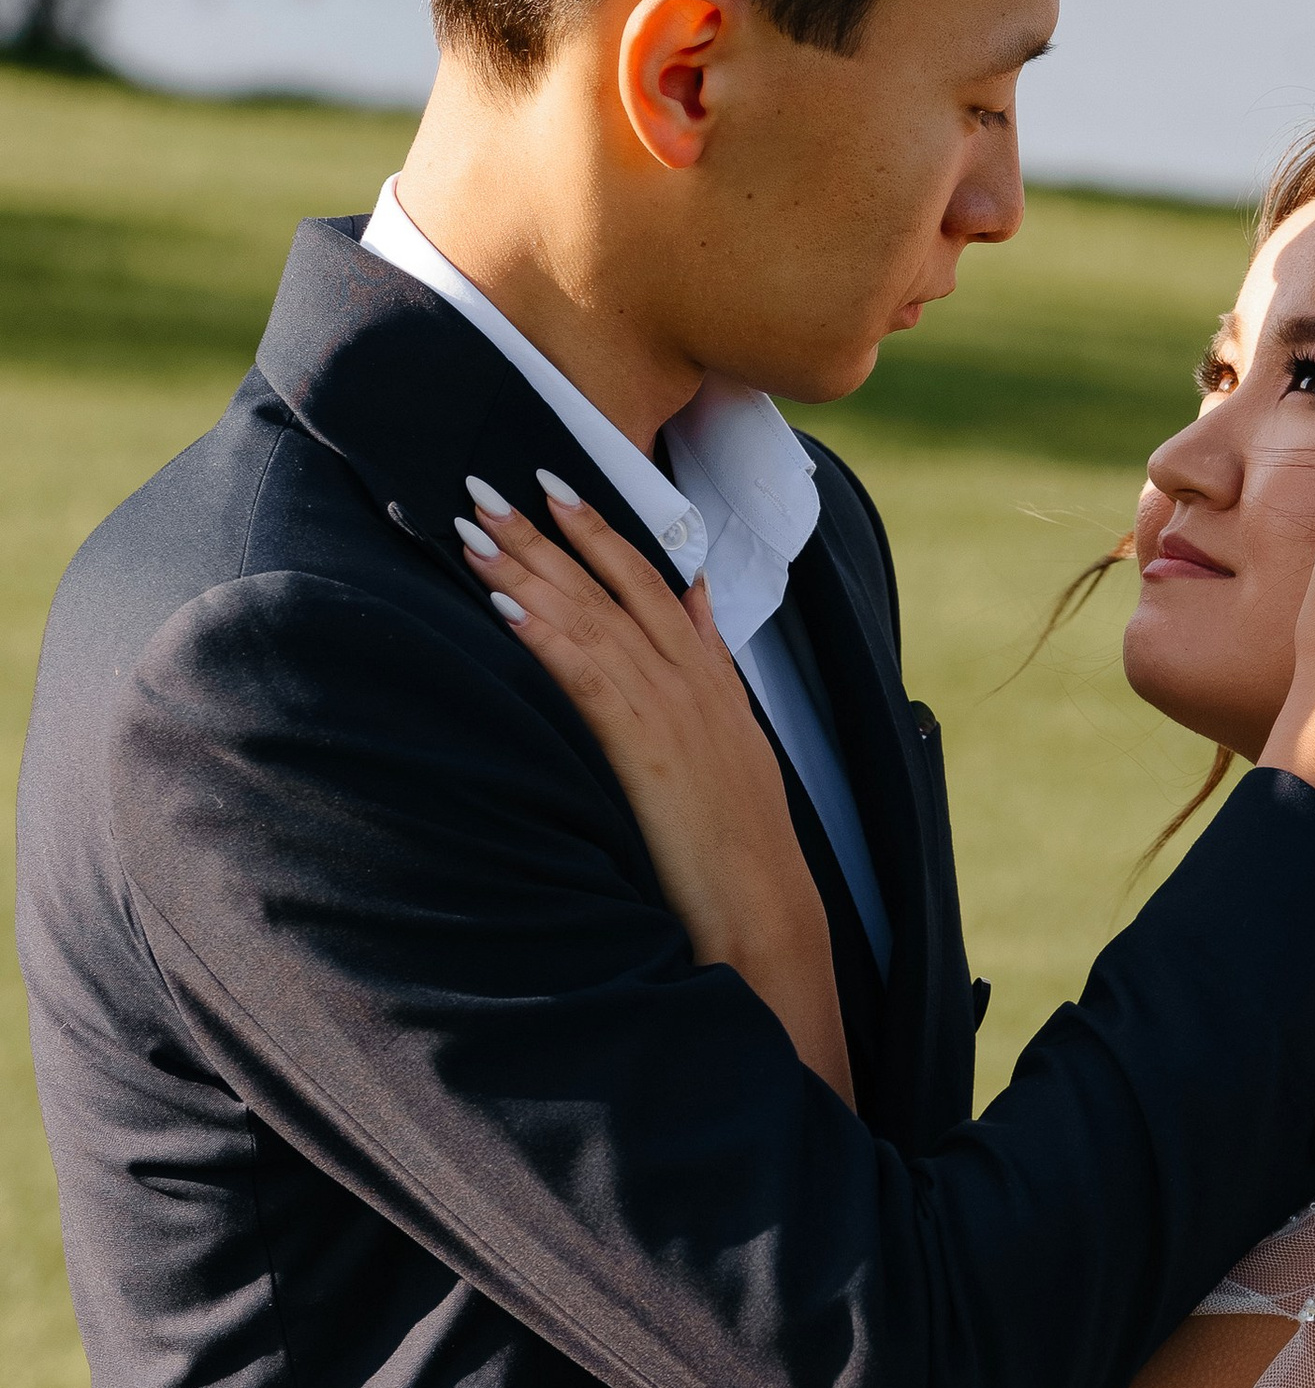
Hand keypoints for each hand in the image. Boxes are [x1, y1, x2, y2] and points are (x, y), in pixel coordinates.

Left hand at [452, 477, 854, 1102]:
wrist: (765, 907)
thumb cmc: (741, 850)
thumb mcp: (735, 752)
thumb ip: (709, 681)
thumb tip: (692, 621)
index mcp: (715, 680)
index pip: (656, 583)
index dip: (604, 533)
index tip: (559, 488)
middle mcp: (694, 679)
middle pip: (617, 582)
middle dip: (552, 528)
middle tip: (492, 480)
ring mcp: (671, 706)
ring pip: (592, 614)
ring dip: (529, 564)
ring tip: (476, 522)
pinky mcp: (643, 742)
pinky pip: (584, 670)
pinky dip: (543, 629)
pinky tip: (501, 601)